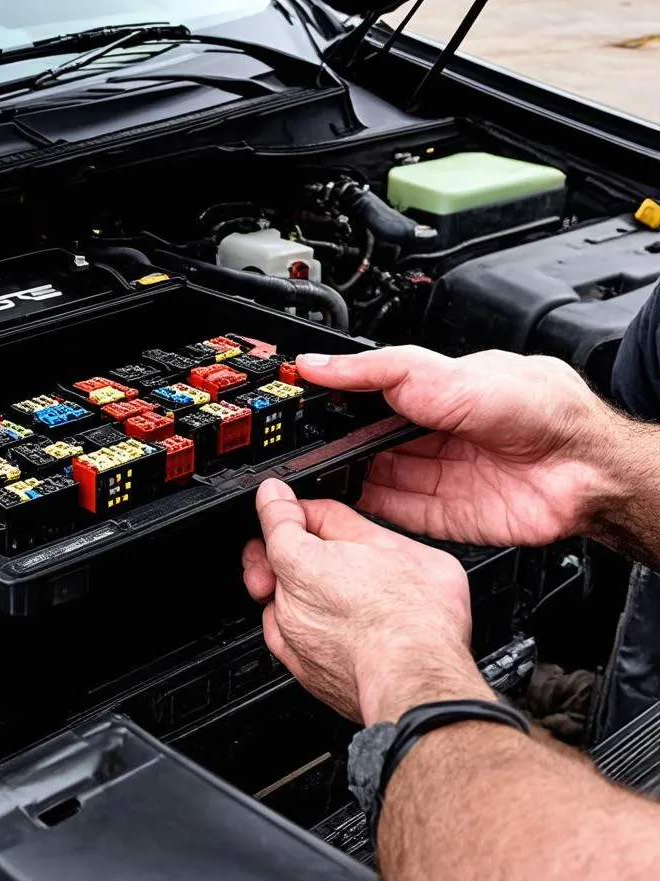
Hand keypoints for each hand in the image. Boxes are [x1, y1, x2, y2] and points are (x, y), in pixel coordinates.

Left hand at [242, 479, 492, 724]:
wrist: (421, 684)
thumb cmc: (418, 620)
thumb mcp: (395, 544)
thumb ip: (342, 522)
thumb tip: (314, 509)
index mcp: (301, 562)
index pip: (274, 519)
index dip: (279, 504)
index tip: (280, 499)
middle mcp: (286, 602)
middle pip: (275, 562)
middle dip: (290, 550)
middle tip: (316, 546)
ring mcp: (291, 640)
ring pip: (284, 601)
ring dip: (301, 590)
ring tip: (343, 590)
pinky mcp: (302, 672)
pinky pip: (292, 638)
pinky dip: (306, 626)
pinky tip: (335, 622)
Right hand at [297, 345, 615, 546]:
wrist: (584, 470)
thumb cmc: (538, 410)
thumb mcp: (445, 374)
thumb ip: (379, 371)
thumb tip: (320, 363)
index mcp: (431, 393)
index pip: (366, 397)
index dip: (332, 402)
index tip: (296, 405)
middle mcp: (431, 436)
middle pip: (365, 444)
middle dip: (334, 446)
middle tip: (298, 448)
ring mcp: (436, 477)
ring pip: (373, 480)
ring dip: (344, 480)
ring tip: (310, 477)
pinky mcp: (441, 517)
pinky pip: (393, 515)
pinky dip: (366, 512)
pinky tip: (341, 504)